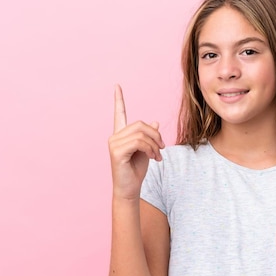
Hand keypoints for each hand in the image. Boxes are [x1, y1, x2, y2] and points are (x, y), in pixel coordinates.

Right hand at [108, 84, 164, 199]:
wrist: (130, 189)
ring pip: (142, 133)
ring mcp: (114, 143)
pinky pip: (139, 142)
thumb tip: (155, 122)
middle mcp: (115, 136)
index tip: (117, 86)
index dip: (118, 99)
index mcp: (121, 135)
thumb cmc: (137, 170)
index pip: (119, 113)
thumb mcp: (147, 150)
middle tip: (162, 148)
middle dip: (156, 135)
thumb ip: (149, 136)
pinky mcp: (116, 151)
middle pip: (140, 124)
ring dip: (154, 144)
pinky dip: (150, 149)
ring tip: (157, 155)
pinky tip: (153, 158)